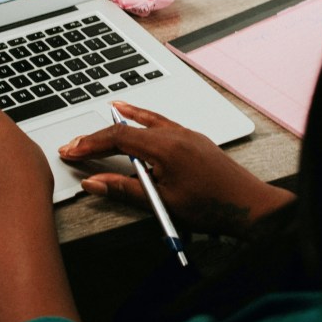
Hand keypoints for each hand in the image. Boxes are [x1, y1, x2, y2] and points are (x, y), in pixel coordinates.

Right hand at [59, 102, 294, 236]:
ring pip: (145, 122)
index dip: (90, 144)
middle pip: (127, 128)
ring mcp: (186, 134)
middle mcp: (175, 134)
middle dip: (98, 137)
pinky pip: (161, 122)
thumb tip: (94, 182)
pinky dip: (143, 118)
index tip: (71, 151)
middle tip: (75, 146)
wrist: (250, 206)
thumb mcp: (163, 202)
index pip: (118, 138)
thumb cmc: (212, 207)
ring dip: (119, 124)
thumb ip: (125, 190)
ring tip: (100, 119)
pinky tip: (136, 115)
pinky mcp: (193, 139)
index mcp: (165, 147)